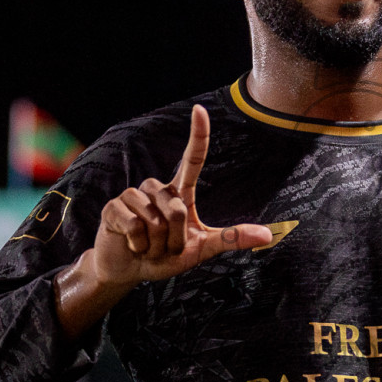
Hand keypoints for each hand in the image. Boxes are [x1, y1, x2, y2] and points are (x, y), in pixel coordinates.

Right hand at [95, 105, 272, 284]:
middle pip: (178, 210)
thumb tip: (267, 235)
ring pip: (156, 220)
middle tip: (164, 248)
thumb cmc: (165, 257)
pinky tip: (132, 246)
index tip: (200, 110)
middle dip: (175, 240)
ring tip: (148, 246)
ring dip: (156, 245)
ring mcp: (133, 196)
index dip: (197, 136)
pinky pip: (135, 226)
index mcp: (179, 193)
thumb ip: (231, 239)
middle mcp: (156, 188)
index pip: (191, 160)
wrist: (129, 271)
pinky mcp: (114, 207)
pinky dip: (138, 245)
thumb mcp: (201, 249)